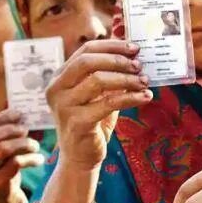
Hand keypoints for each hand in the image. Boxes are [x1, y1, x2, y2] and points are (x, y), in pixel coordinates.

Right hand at [46, 39, 150, 169]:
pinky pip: (107, 103)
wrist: (81, 157)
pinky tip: (145, 97)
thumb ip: (108, 73)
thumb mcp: (99, 94)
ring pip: (97, 81)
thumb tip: (131, 50)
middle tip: (139, 65)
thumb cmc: (92, 122)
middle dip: (117, 60)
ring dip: (126, 79)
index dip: (112, 45)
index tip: (134, 48)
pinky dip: (130, 98)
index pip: (85, 50)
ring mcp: (63, 106)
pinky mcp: (76, 123)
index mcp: (60, 77)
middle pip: (87, 61)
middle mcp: (56, 88)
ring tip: (144, 81)